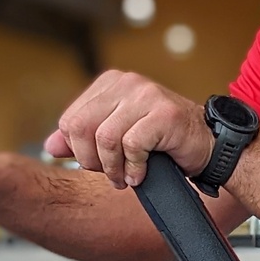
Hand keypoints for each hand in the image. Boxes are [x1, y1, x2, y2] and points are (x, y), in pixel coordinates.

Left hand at [44, 71, 214, 189]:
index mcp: (110, 84)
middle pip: (81, 127)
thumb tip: (50, 145)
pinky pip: (132, 146)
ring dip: (113, 168)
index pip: (70, 120)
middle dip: (91, 160)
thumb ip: (83, 139)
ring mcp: (146, 95)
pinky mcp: (163, 113)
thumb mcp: (118, 137)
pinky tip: (142, 174)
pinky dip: (135, 169)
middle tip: (111, 173)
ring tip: (126, 177)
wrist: (209, 145)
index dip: (78, 150)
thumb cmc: (165, 141)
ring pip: (105, 139)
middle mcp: (127, 83)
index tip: (99, 163)